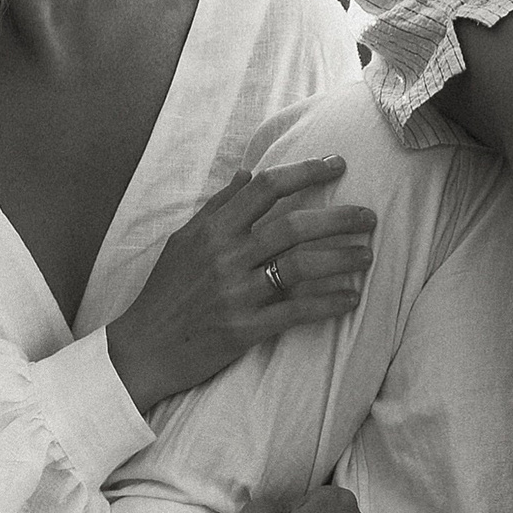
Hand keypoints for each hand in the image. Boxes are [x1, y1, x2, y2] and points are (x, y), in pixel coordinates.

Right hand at [105, 160, 375, 413]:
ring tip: (368, 255)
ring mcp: (236, 293)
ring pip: (302, 266)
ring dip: (342, 259)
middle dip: (339, 217)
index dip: (307, 171)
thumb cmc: (165, 292)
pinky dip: (329, 303)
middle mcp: (226, 256)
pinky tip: (352, 299)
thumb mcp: (183, 241)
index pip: (267, 188)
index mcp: (213, 230)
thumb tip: (247, 174)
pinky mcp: (245, 329)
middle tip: (369, 216)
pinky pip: (297, 311)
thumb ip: (218, 207)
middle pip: (294, 225)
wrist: (142, 348)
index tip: (339, 164)